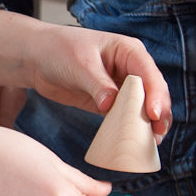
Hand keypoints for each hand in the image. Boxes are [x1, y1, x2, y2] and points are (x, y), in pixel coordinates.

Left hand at [0, 13, 171, 141]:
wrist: (37, 59)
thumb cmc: (59, 51)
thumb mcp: (80, 65)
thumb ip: (97, 85)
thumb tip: (111, 105)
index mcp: (129, 51)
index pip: (149, 74)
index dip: (155, 94)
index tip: (154, 114)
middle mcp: (130, 68)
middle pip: (152, 93)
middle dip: (158, 113)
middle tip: (157, 134)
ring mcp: (121, 87)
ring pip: (142, 107)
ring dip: (148, 124)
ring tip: (152, 143)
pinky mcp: (110, 103)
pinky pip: (125, 117)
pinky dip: (130, 129)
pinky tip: (134, 143)